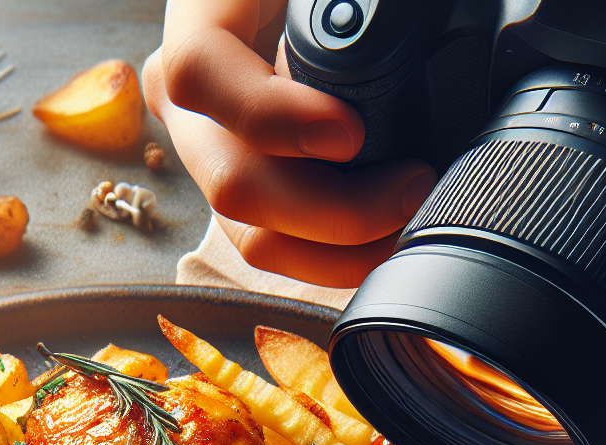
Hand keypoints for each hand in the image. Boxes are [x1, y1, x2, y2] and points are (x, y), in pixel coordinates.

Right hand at [143, 0, 435, 286]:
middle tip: (412, 185)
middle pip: (232, 184)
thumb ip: (347, 12)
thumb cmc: (339, 5)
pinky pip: (283, 248)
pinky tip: (389, 238)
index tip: (351, 134)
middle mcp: (193, 100)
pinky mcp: (255, 194)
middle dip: (333, 210)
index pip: (197, 72)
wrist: (329, 20)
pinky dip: (340, 258)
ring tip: (409, 217)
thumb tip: (388, 32)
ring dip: (340, 250)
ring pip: (254, 236)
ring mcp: (218, 157)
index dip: (268, 115)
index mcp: (201, 23)